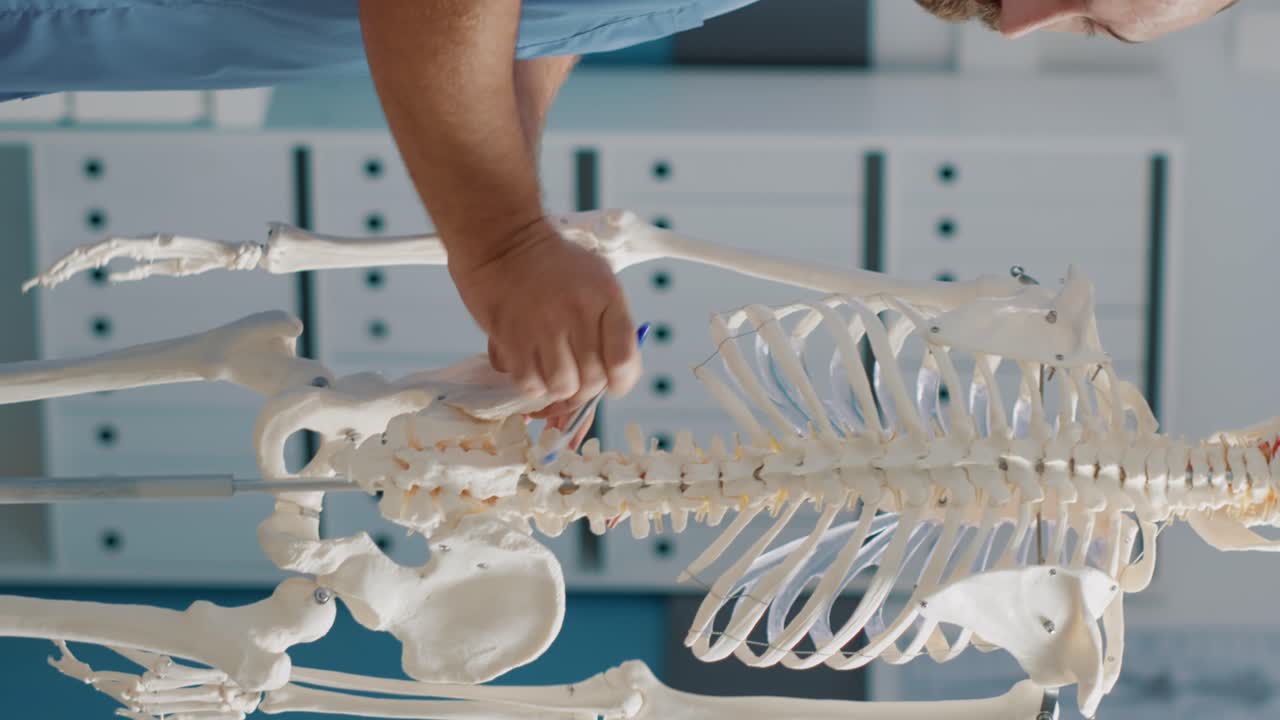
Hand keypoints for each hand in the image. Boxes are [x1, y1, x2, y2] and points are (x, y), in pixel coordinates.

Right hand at [450, 219, 642, 419]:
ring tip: (549, 371)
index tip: (612, 384)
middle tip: (574, 379)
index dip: (620, 382)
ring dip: (556, 388)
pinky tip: (528, 366)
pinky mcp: (512, 337)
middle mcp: (579, 313)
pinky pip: (529, 384)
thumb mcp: (595, 277)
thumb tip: (616, 371)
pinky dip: (530, 384)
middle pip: (592, 380)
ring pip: (562, 387)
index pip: (625, 360)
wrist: (502, 237)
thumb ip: (609, 321)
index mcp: (606, 297)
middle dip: (584, 389)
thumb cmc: (549, 262)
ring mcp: (545, 326)